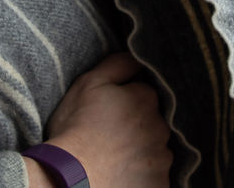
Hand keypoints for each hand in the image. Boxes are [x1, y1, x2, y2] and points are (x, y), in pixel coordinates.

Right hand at [40, 52, 171, 186]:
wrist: (71, 178)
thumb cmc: (76, 128)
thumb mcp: (89, 83)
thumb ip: (118, 64)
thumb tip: (138, 57)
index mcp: (146, 98)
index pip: (143, 94)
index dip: (125, 101)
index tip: (108, 113)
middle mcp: (161, 128)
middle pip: (152, 121)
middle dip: (137, 126)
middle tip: (110, 136)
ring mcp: (162, 159)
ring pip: (155, 149)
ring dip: (141, 151)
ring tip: (114, 157)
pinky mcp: (160, 184)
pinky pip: (156, 175)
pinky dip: (143, 174)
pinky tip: (123, 173)